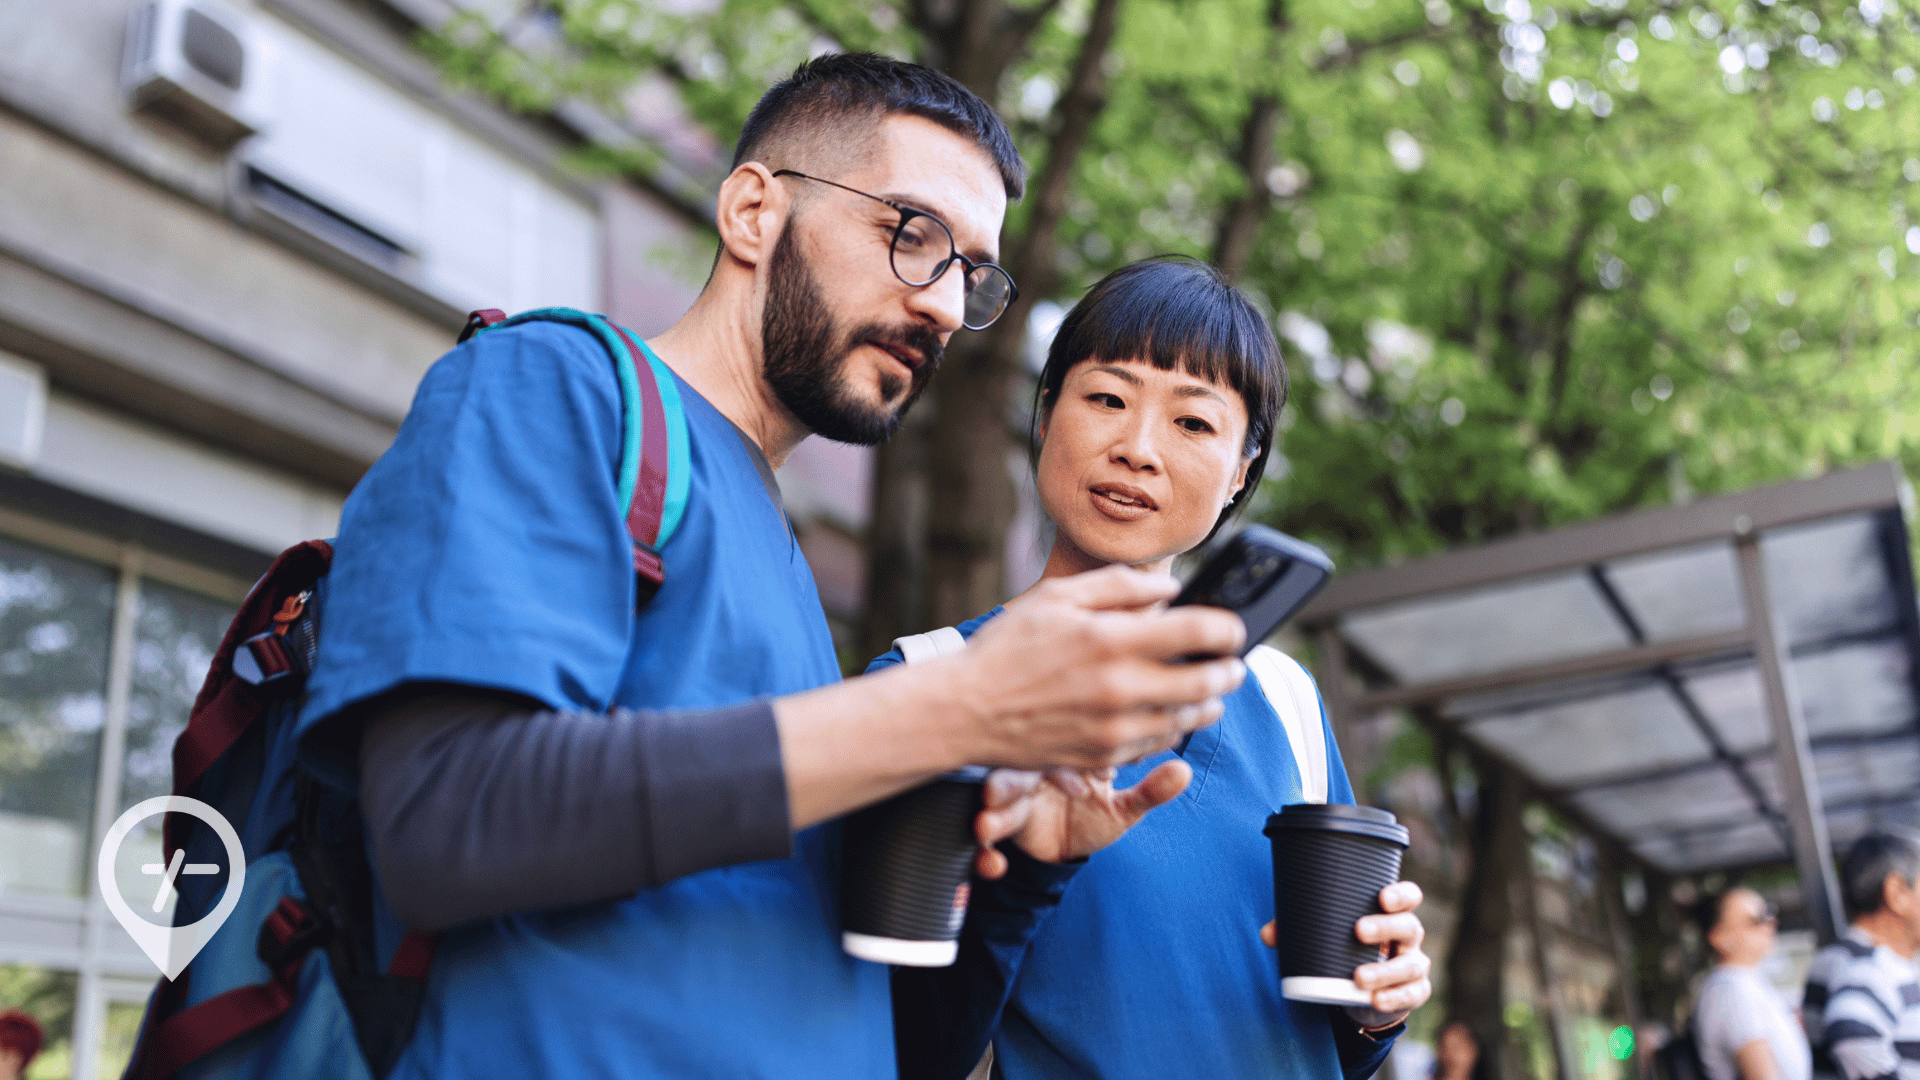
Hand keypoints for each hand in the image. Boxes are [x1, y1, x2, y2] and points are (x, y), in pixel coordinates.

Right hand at [950, 566, 1245, 769]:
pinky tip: (1170, 715)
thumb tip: (1170, 588)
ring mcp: (1113, 728)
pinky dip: (1171, 729)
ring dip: (1208, 705)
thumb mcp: (1057, 598)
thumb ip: (1119, 587)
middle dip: (1229, 672)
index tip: (1233, 628)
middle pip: (1205, 682)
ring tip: (1212, 693)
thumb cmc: (1006, 648)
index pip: (1198, 632)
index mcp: (1111, 639)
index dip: (1227, 628)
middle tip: (1234, 665)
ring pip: (1186, 719)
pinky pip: (1155, 745)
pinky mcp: (1102, 757)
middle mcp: (1119, 687)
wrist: (963, 710)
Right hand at [969, 760, 1192, 874]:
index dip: (1073, 759)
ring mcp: (1015, 800)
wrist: (1071, 845)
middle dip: (1010, 778)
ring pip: (996, 797)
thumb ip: (1150, 791)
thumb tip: (1184, 771)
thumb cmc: (1095, 812)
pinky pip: (987, 843)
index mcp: (1065, 755)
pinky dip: (985, 855)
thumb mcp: (1123, 806)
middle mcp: (1035, 771)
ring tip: (987, 826)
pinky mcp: (1005, 830)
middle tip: (1003, 791)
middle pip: (1019, 765)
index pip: (1065, 746)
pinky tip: (993, 866)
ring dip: (991, 811)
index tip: (1096, 776)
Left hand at [1259, 880, 1429, 1030]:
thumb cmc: (1347, 948)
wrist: (1365, 991)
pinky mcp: (1415, 991)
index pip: (1410, 896)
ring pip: (1410, 965)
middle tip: (1359, 931)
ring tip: (1359, 978)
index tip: (1382, 897)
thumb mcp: (1327, 935)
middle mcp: (1408, 936)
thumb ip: (1297, 929)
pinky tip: (1376, 1000)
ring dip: (1385, 971)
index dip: (1401, 895)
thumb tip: (1267, 934)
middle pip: (1409, 926)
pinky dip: (1394, 998)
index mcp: (1392, 913)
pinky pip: (1412, 994)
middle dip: (1386, 927)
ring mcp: (1415, 964)